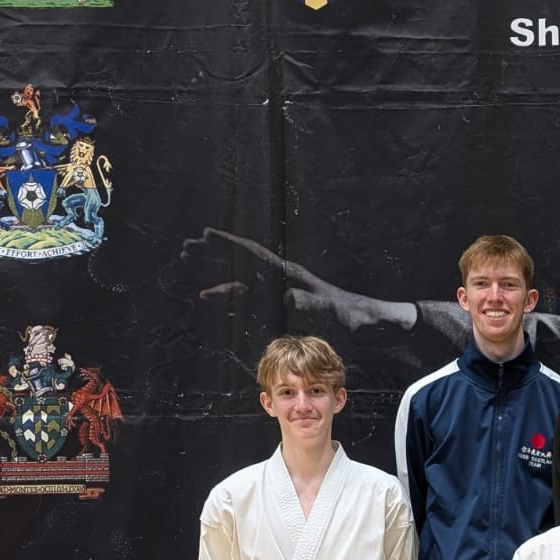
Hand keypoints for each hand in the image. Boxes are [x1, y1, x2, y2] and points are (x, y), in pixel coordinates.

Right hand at [178, 227, 415, 330]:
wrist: (372, 325)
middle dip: (214, 255)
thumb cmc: (357, 318)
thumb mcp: (336, 313)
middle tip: (187, 248)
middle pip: (242, 262)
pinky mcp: (284, 307)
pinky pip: (249, 299)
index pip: (256, 256)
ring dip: (216, 273)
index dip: (231, 246)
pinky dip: (228, 297)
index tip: (207, 234)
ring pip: (241, 279)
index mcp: (293, 277)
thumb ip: (312, 306)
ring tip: (190, 263)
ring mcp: (282, 292)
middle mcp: (284, 280)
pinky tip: (211, 297)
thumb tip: (287, 300)